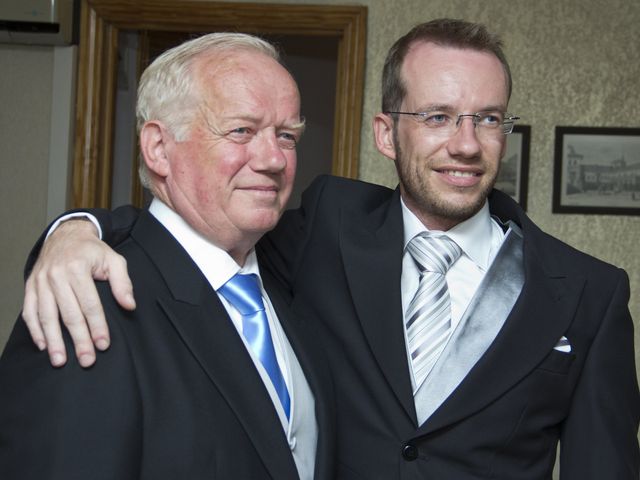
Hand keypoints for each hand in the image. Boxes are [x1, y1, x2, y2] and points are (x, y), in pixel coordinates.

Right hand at [22, 219, 135, 367]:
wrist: (66, 234)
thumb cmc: (92, 251)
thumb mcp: (114, 259)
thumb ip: (122, 282)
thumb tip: (129, 305)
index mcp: (78, 268)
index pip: (90, 304)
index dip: (97, 326)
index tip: (103, 345)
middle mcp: (56, 275)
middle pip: (69, 314)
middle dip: (78, 339)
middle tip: (87, 360)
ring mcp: (40, 281)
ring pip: (46, 316)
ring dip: (53, 340)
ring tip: (61, 360)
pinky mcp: (31, 286)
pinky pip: (29, 311)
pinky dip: (35, 330)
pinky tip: (43, 345)